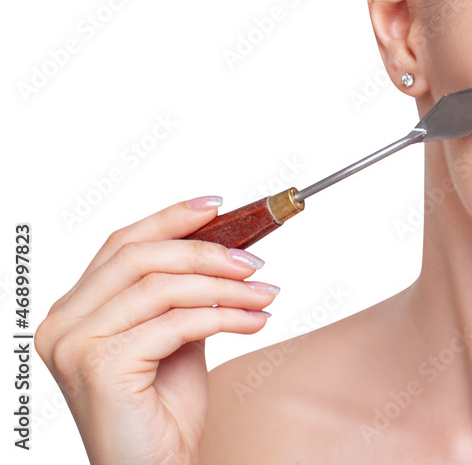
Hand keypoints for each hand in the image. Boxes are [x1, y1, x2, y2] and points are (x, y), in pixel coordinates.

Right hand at [35, 197, 279, 464]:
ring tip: (265, 296)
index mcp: (75, 309)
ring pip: (162, 287)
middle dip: (207, 252)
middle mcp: (63, 323)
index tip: (219, 206)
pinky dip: (223, 316)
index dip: (171, 218)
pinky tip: (254, 322)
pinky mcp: (100, 366)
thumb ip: (184, 291)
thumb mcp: (176, 333)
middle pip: (140, 257)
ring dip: (225, 287)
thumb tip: (229, 245)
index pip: (122, 244)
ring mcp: (75, 344)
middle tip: (255, 264)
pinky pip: (175, 323)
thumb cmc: (163, 408)